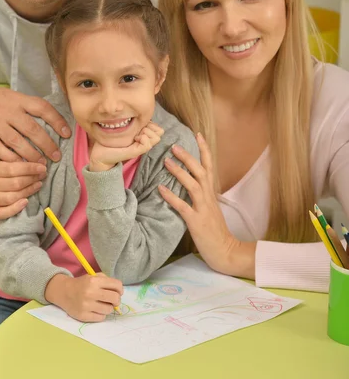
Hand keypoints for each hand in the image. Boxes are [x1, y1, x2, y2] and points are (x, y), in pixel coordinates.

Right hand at [0, 84, 70, 161]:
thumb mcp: (12, 96)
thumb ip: (28, 107)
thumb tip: (52, 119)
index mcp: (18, 100)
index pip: (42, 108)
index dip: (57, 121)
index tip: (67, 133)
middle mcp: (9, 112)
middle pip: (33, 130)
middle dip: (47, 144)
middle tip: (57, 156)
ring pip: (18, 143)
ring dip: (32, 155)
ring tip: (42, 165)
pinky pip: (1, 151)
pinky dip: (13, 159)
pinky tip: (22, 165)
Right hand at [0, 158, 46, 218]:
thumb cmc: (3, 175)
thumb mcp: (5, 162)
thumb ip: (14, 157)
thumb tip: (33, 151)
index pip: (12, 168)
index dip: (29, 168)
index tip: (43, 166)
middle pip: (14, 182)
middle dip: (31, 178)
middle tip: (43, 175)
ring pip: (11, 196)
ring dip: (28, 191)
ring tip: (39, 185)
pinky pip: (3, 212)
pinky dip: (15, 208)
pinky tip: (26, 202)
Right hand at [45, 273, 122, 321]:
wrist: (64, 292)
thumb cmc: (82, 284)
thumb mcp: (93, 276)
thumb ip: (106, 281)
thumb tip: (119, 292)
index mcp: (94, 281)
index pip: (116, 285)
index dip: (120, 289)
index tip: (119, 292)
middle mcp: (91, 292)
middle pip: (115, 298)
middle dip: (117, 300)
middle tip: (114, 301)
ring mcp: (86, 305)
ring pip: (109, 310)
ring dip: (108, 308)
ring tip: (103, 305)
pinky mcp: (83, 316)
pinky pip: (101, 318)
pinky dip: (101, 314)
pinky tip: (96, 310)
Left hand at [89, 121, 163, 171]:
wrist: (100, 154)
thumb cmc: (110, 140)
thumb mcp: (123, 127)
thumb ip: (131, 122)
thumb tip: (138, 112)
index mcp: (142, 134)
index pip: (158, 128)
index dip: (151, 123)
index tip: (139, 123)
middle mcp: (143, 141)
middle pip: (160, 132)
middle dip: (151, 127)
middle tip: (138, 129)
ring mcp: (141, 147)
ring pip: (157, 138)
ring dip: (147, 132)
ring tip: (136, 134)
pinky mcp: (136, 152)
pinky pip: (148, 144)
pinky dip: (143, 138)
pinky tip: (135, 138)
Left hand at [158, 133, 254, 278]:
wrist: (226, 252)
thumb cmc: (216, 231)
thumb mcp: (210, 208)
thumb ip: (202, 195)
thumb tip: (190, 183)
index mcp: (212, 194)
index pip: (210, 166)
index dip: (204, 150)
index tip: (198, 134)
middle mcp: (209, 198)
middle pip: (201, 171)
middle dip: (188, 157)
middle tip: (174, 145)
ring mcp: (203, 209)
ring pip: (193, 185)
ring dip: (179, 172)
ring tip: (166, 161)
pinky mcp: (196, 222)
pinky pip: (183, 206)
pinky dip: (171, 196)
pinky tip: (160, 189)